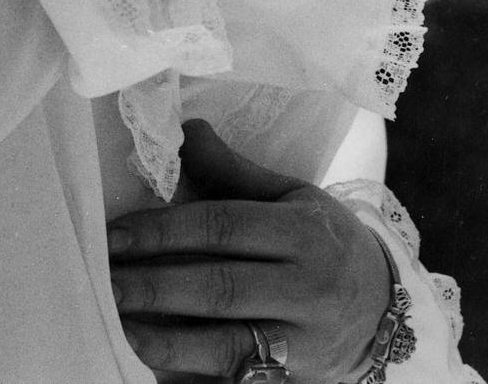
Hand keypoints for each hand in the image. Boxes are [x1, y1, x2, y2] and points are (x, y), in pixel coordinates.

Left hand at [107, 120, 388, 382]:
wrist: (384, 308)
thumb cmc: (325, 241)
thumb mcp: (292, 196)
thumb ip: (234, 171)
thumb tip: (183, 129)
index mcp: (303, 234)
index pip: (222, 228)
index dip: (164, 231)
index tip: (114, 235)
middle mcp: (307, 290)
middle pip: (219, 288)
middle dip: (154, 286)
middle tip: (103, 281)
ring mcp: (304, 344)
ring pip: (227, 344)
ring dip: (166, 339)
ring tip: (119, 324)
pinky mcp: (296, 382)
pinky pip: (240, 379)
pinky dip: (195, 374)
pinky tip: (156, 362)